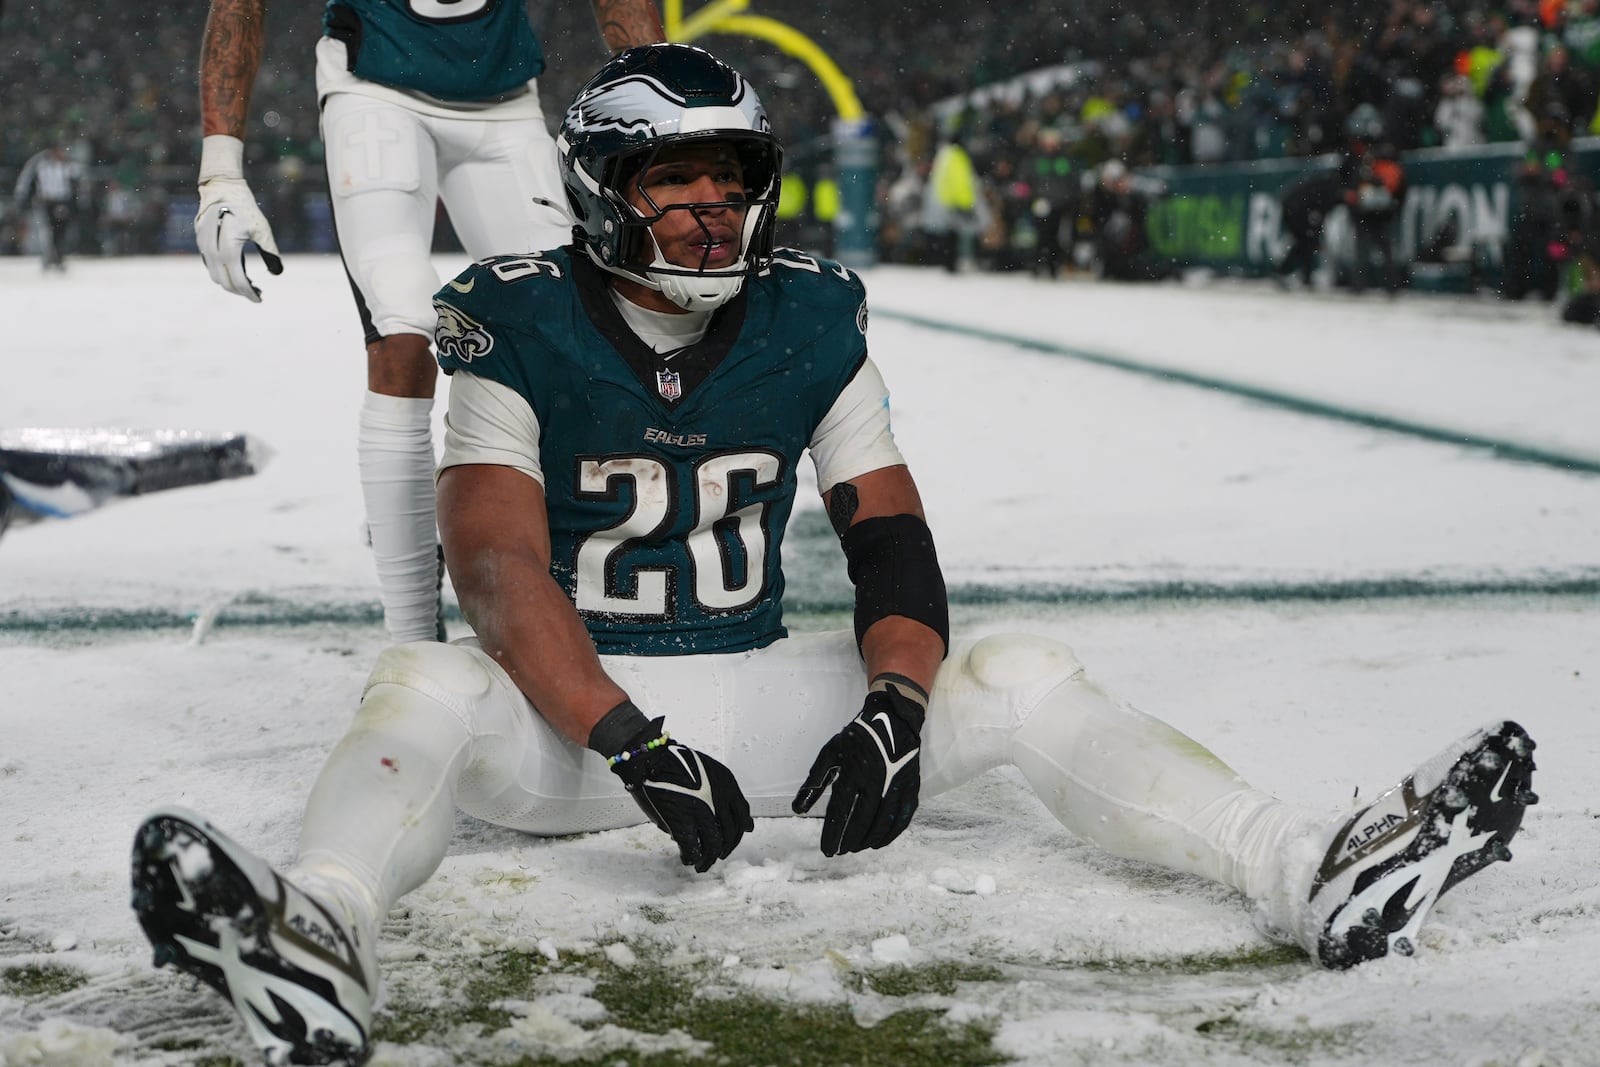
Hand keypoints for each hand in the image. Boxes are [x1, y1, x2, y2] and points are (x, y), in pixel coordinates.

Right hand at [195, 177, 282, 301]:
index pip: (237, 281)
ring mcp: (203, 245)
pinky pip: (210, 264)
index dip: (249, 293)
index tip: (259, 299)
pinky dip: (222, 272)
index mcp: (228, 248)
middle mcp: (212, 249)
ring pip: (214, 275)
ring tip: (248, 284)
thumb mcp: (262, 230)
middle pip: (224, 282)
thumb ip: (270, 252)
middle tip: (256, 292)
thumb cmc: (245, 208)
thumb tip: (277, 272)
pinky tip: (235, 270)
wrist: (222, 188)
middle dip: (240, 291)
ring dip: (230, 283)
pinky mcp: (200, 241)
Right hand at [608, 719, 751, 871]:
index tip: (730, 843)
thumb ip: (730, 796)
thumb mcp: (712, 771)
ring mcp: (701, 813)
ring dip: (708, 861)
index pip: (742, 818)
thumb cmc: (677, 762)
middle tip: (717, 856)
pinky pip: (692, 849)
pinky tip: (687, 859)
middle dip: (724, 850)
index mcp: (728, 786)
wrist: (651, 758)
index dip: (737, 835)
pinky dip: (691, 858)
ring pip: (713, 847)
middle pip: (730, 836)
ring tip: (702, 866)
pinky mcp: (681, 823)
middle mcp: (719, 801)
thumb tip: (749, 827)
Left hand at [792, 677, 925, 855]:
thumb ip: (814, 782)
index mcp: (853, 772)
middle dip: (849, 840)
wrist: (892, 721)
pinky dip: (891, 834)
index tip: (826, 849)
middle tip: (840, 851)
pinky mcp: (910, 787)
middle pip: (862, 820)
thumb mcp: (830, 754)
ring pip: (882, 822)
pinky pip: (902, 817)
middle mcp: (876, 781)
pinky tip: (879, 842)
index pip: (841, 811)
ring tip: (856, 848)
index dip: (833, 833)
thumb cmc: (857, 738)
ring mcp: (896, 785)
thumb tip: (797, 809)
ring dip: (868, 839)